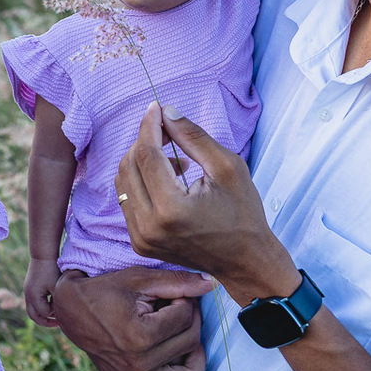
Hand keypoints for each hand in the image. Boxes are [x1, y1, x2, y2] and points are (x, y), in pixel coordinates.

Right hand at [23, 257, 62, 326]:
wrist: (43, 253)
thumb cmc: (53, 269)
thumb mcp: (58, 286)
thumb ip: (59, 302)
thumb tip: (63, 314)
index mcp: (33, 296)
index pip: (44, 313)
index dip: (55, 312)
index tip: (63, 305)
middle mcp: (27, 295)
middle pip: (33, 316)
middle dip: (45, 322)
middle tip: (58, 324)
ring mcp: (27, 291)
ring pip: (32, 310)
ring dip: (43, 315)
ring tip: (55, 317)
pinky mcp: (29, 287)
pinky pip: (33, 302)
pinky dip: (41, 306)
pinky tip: (52, 303)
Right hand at [52, 267, 210, 370]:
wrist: (69, 311)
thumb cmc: (103, 290)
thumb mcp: (137, 279)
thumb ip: (177, 281)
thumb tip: (212, 284)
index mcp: (139, 336)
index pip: (186, 318)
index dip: (185, 301)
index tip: (172, 296)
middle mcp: (137, 364)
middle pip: (190, 344)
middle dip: (189, 321)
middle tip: (176, 311)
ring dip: (194, 356)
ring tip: (181, 338)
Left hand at [118, 102, 297, 304]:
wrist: (246, 263)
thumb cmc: (244, 214)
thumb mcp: (228, 168)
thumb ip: (194, 137)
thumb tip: (166, 111)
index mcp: (171, 209)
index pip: (146, 155)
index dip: (149, 127)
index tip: (156, 108)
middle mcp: (149, 227)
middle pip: (129, 166)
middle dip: (145, 141)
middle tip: (168, 132)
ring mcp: (140, 238)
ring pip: (124, 182)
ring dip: (142, 162)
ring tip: (176, 162)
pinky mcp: (139, 243)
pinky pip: (128, 200)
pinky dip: (142, 183)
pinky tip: (169, 181)